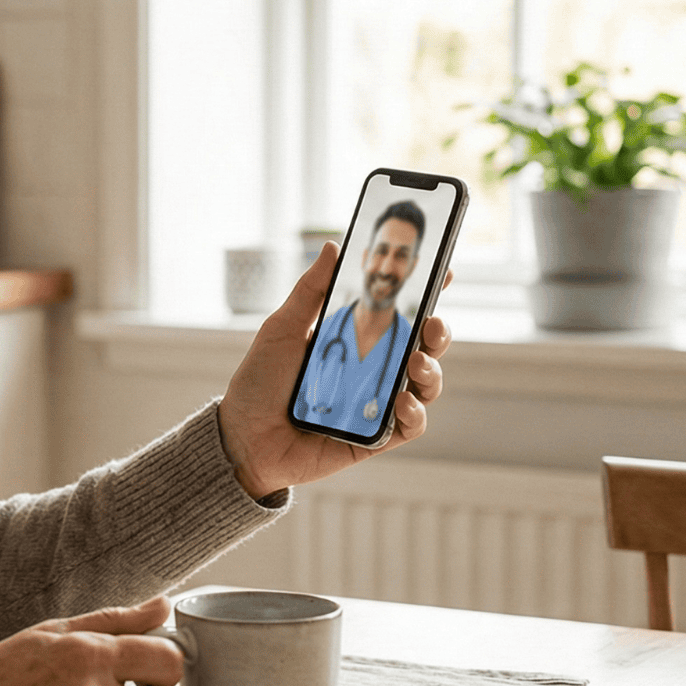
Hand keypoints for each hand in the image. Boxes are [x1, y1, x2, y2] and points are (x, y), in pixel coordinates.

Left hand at [218, 242, 453, 499]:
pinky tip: (401, 401)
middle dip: (437, 333)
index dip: (425, 293)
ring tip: (415, 361)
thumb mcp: (282, 329)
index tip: (442, 272)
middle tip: (432, 324)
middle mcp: (371, 369)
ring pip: (425, 384)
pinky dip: (414, 412)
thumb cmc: (259, 382)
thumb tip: (333, 246)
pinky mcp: (376, 438)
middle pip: (422, 346)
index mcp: (353, 338)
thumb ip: (310, 291)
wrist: (243, 439)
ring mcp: (377, 403)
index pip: (396, 313)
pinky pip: (411, 425)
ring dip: (430, 370)